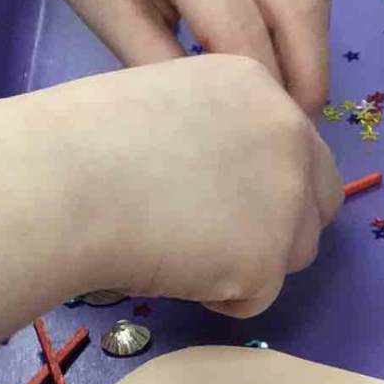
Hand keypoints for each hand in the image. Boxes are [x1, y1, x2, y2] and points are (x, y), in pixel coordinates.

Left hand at [4, 0, 329, 116]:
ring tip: (292, 97)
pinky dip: (304, 18)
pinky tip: (285, 53)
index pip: (247, 39)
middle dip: (306, 79)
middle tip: (291, 130)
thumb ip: (167, 69)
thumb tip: (220, 116)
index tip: (260, 143)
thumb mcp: (111, 18)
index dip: (260, 97)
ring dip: (312, 49)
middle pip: (299, 13)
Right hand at [34, 54, 342, 317]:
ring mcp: (286, 197)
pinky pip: (260, 296)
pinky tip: (174, 271)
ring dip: (251, 263)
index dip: (268, 182)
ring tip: (183, 252)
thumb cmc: (85, 143)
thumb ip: (216, 132)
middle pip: (319, 200)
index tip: (228, 202)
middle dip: (281, 227)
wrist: (64, 185)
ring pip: (296, 252)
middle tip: (223, 242)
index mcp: (258, 85)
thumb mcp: (168, 102)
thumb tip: (230, 181)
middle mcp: (289, 133)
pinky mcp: (269, 259)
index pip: (297, 146)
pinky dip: (222, 297)